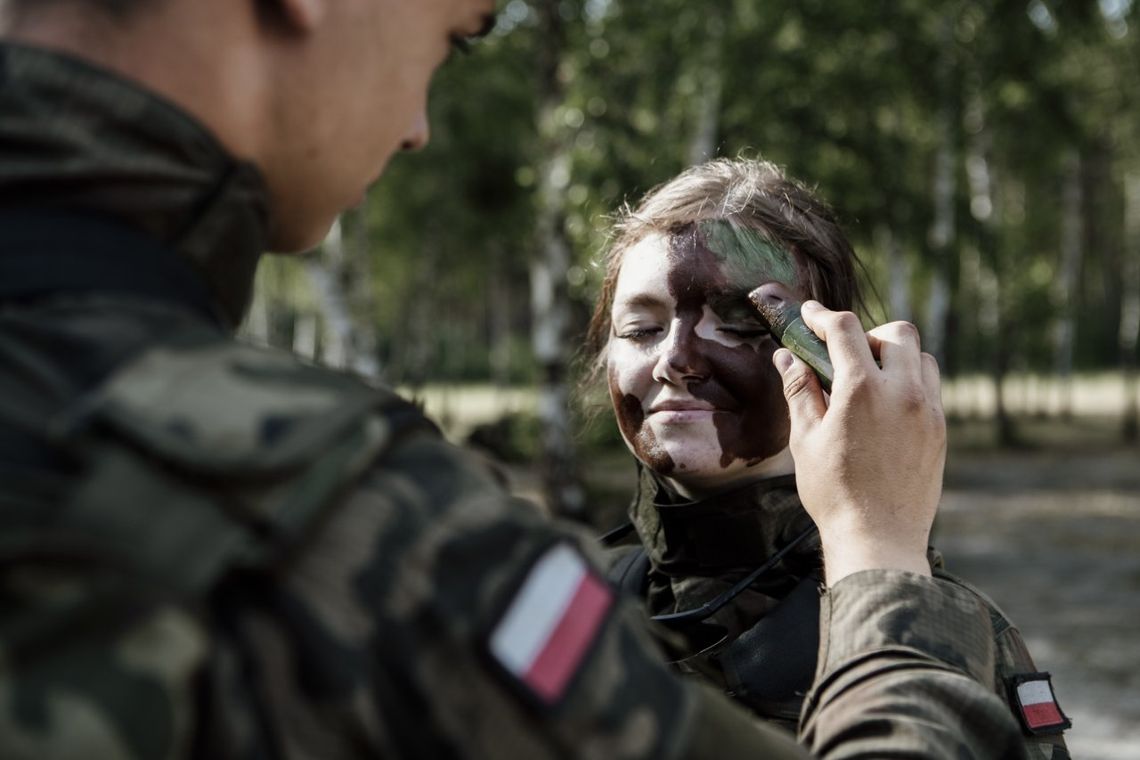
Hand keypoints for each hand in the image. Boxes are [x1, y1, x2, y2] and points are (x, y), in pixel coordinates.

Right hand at [773, 302, 944, 584]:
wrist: (878, 539)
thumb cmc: (834, 492)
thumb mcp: (805, 439)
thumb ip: (799, 391)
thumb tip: (787, 357)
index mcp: (862, 390)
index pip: (845, 330)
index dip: (822, 316)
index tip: (809, 314)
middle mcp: (903, 392)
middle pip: (898, 332)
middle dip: (869, 333)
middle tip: (845, 355)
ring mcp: (929, 411)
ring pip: (922, 357)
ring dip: (896, 356)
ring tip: (869, 381)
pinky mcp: (941, 431)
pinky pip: (932, 387)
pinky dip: (910, 382)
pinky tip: (887, 407)